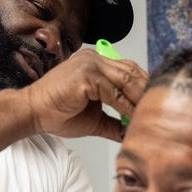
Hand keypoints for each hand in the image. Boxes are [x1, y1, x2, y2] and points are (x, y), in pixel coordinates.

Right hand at [24, 49, 147, 141]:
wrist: (32, 113)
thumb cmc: (57, 113)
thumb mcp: (95, 119)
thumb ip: (115, 121)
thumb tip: (132, 132)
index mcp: (96, 63)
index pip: (129, 71)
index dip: (144, 87)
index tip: (156, 105)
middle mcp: (94, 59)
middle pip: (132, 72)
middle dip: (147, 92)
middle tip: (160, 111)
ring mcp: (90, 64)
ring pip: (127, 80)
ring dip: (140, 99)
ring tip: (150, 116)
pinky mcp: (86, 75)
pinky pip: (114, 92)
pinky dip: (126, 107)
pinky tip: (133, 119)